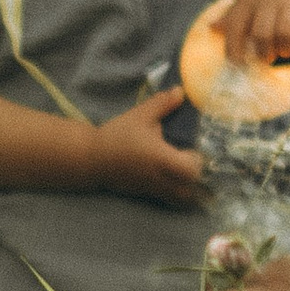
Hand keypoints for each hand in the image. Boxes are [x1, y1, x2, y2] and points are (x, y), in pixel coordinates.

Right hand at [85, 84, 206, 206]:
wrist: (91, 158)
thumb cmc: (117, 135)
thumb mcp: (140, 115)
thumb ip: (163, 104)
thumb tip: (181, 91)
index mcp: (160, 158)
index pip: (192, 169)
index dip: (197, 161)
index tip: (191, 149)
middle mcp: (159, 177)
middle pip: (190, 190)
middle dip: (196, 179)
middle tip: (190, 162)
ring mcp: (152, 189)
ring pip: (180, 198)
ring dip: (187, 187)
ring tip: (182, 171)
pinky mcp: (145, 194)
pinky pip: (168, 199)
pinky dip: (175, 192)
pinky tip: (169, 176)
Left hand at [215, 0, 289, 69]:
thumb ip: (235, 11)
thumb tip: (212, 28)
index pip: (235, 25)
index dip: (233, 48)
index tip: (237, 64)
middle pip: (261, 35)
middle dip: (264, 53)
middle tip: (267, 57)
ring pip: (285, 34)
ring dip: (285, 49)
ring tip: (285, 50)